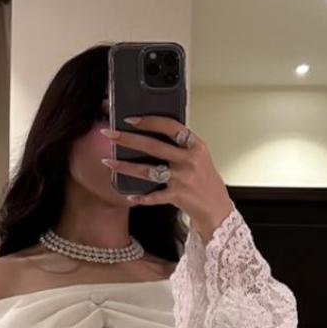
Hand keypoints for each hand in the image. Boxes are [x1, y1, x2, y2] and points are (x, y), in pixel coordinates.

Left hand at [100, 116, 234, 242]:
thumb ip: (180, 145)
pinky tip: (128, 195)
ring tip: (109, 162)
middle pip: (154, 146)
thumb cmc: (205, 181)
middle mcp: (189, 160)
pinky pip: (155, 196)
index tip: (130, 119)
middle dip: (128, 139)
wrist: (217, 208)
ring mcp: (183, 179)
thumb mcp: (199, 157)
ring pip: (149, 171)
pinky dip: (141, 197)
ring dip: (126, 167)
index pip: (170, 126)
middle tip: (110, 135)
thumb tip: (152, 132)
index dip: (149, 121)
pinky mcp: (178, 197)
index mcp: (195, 145)